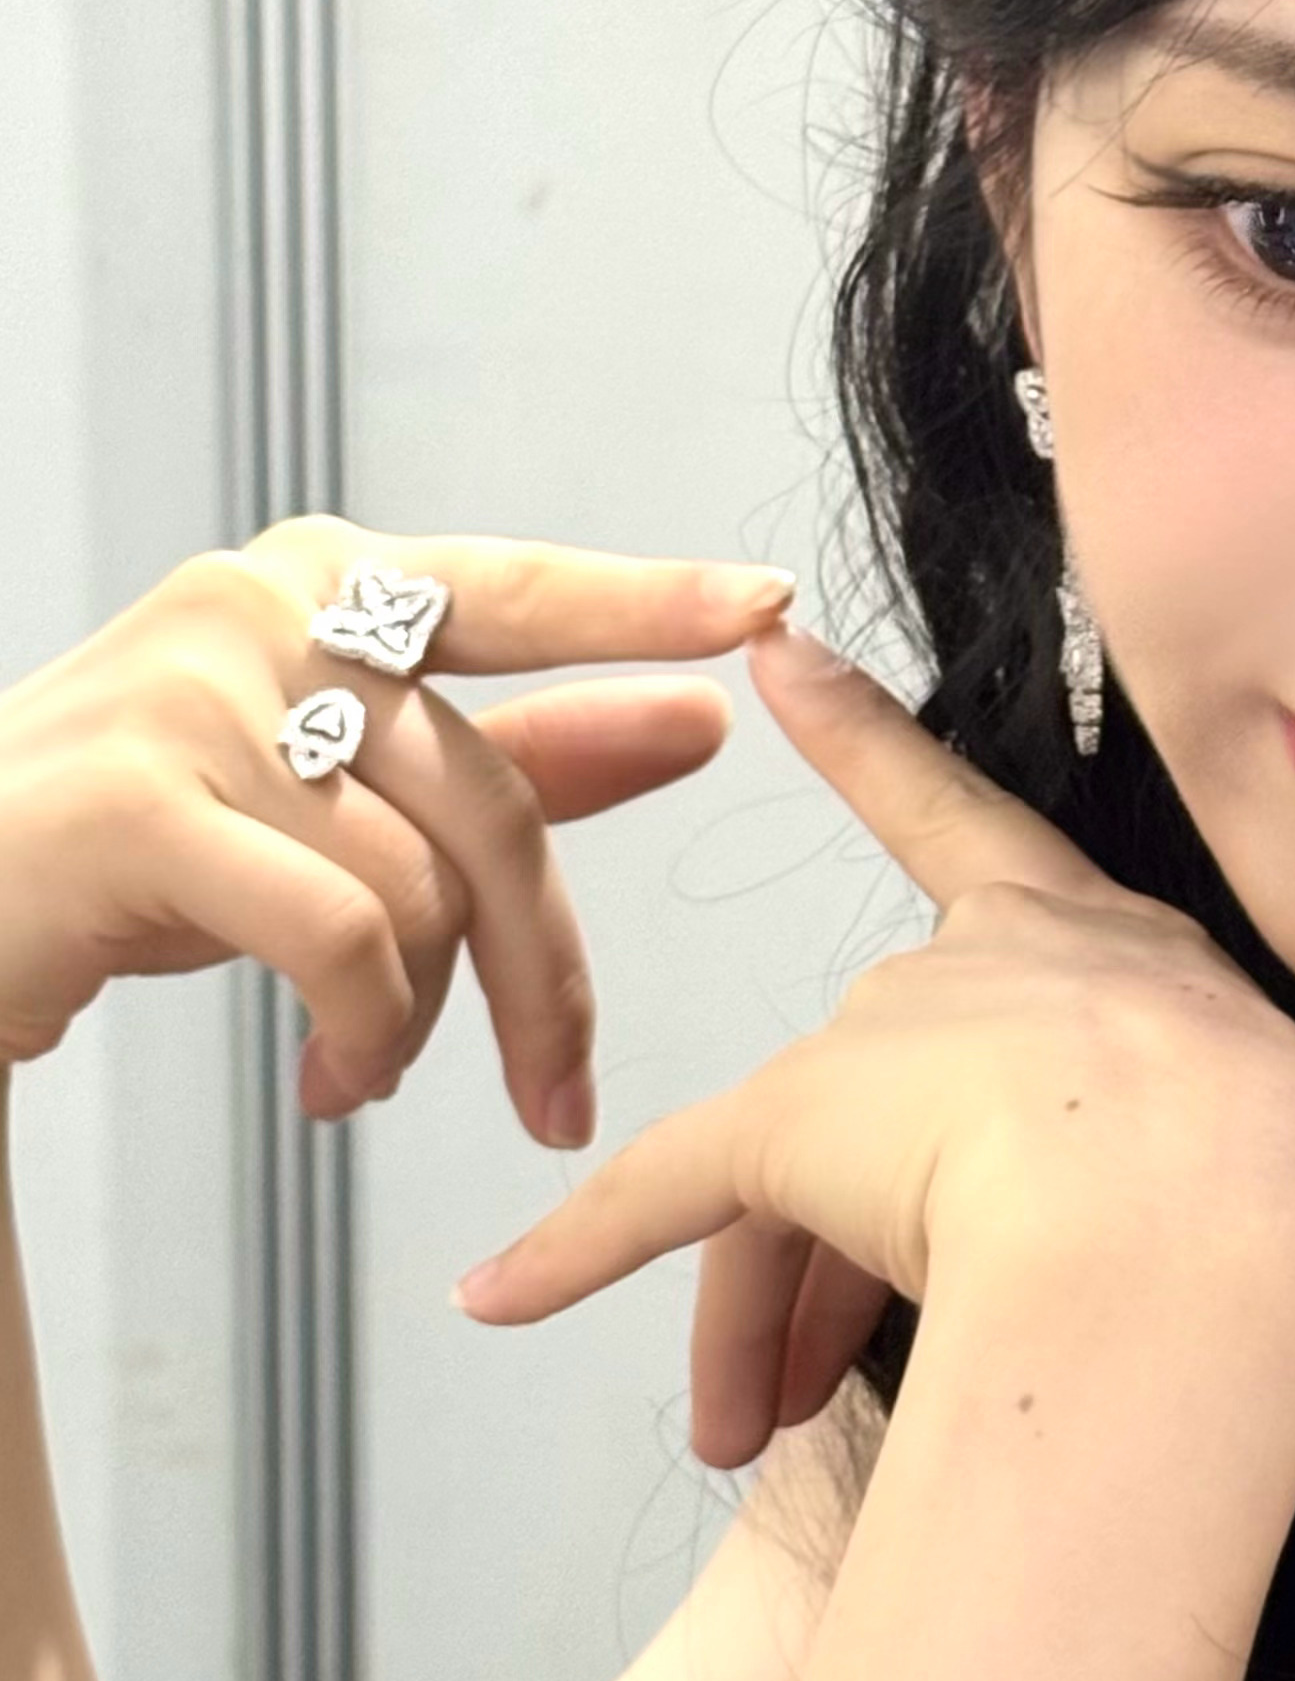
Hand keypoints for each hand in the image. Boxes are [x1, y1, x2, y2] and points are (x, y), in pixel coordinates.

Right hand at [0, 515, 795, 1142]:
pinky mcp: (137, 801)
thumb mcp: (336, 794)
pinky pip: (336, 934)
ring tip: (365, 1075)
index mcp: (322, 583)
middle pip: (490, 797)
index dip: (646, 604)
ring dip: (414, 1022)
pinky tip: (331, 1083)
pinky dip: (360, 1033)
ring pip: (415, 883)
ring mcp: (192, 693)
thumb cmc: (144, 854)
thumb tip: (699, 720)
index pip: (516, 589)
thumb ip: (517, 753)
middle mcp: (259, 609)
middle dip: (543, 971)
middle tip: (559, 1096)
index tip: (771, 607)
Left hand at [453, 624, 1294, 1467]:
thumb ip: (1155, 1167)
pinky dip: (581, 1249)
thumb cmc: (1257, 1202)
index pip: (975, 831)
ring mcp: (897, 1036)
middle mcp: (996, 961)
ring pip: (802, 1185)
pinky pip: (669, 1195)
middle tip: (804, 1394)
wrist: (1203, 1218)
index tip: (783, 653)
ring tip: (753, 1438)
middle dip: (841, 1260)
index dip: (875, 748)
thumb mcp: (1231, 1151)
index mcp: (1111, 948)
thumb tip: (1121, 1259)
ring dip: (770, 1320)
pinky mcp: (800, 1120)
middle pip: (889, 1096)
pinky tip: (503, 1296)